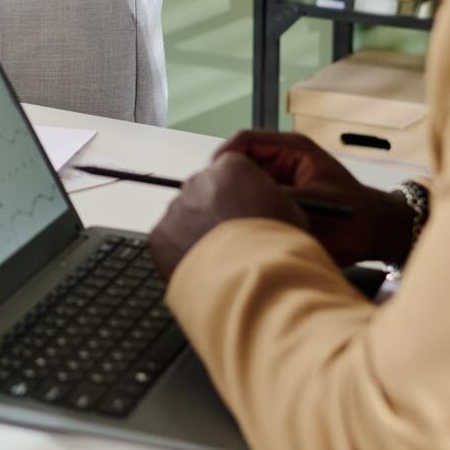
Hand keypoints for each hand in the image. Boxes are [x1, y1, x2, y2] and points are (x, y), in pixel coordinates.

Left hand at [147, 152, 309, 278]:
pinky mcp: (159, 236)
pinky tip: (201, 268)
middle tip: (232, 239)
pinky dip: (180, 253)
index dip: (239, 192)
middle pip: (205, 191)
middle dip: (215, 212)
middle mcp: (198, 181)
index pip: (230, 169)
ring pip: (185, 216)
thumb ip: (268, 198)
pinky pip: (168, 241)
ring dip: (197, 232)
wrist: (250, 281)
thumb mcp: (291, 211)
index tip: (245, 212)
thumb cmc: (276, 248)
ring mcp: (176, 208)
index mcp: (232, 168)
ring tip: (219, 260)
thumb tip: (263, 206)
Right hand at [218, 131, 417, 266]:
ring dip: (237, 196)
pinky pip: (253, 197)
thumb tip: (245, 198)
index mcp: (293, 149)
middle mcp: (283, 158)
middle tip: (215, 203)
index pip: (244, 140)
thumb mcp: (315, 206)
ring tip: (231, 217)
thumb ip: (279, 198)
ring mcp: (280, 176)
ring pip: (242, 180)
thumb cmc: (356, 218)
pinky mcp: (279, 195)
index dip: (224, 157)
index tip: (212, 178)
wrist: (377, 234)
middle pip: (238, 159)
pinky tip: (245, 225)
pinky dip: (247, 208)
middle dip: (226, 180)